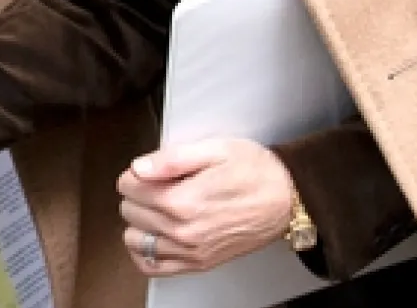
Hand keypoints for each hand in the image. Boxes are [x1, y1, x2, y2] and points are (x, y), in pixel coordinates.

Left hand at [115, 138, 296, 276]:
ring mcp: (190, 251)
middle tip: (162, 185)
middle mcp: (183, 231)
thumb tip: (139, 168)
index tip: (153, 170)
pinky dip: (145, 252)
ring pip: (135, 239)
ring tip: (159, 208)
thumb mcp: (216, 149)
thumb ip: (172, 158)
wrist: (288, 200)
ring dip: (139, 221)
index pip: (128, 186)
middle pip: (129, 210)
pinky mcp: (198, 263)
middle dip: (138, 194)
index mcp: (184, 200)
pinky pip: (151, 266)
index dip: (137, 172)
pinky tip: (156, 234)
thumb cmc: (256, 172)